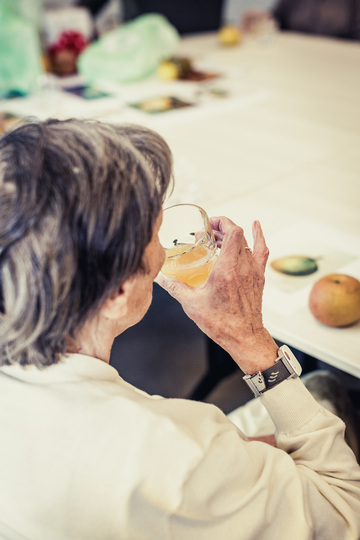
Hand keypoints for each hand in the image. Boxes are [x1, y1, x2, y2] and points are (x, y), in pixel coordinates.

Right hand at [156, 217, 278, 373]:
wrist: (244, 337)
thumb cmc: (222, 323)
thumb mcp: (192, 303)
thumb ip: (174, 287)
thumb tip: (160, 277)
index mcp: (227, 269)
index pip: (232, 233)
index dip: (221, 222)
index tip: (208, 224)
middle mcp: (243, 267)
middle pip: (238, 235)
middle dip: (222, 228)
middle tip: (207, 234)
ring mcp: (253, 271)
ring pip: (247, 242)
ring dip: (233, 235)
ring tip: (219, 237)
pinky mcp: (258, 278)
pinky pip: (261, 251)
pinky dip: (258, 237)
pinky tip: (256, 227)